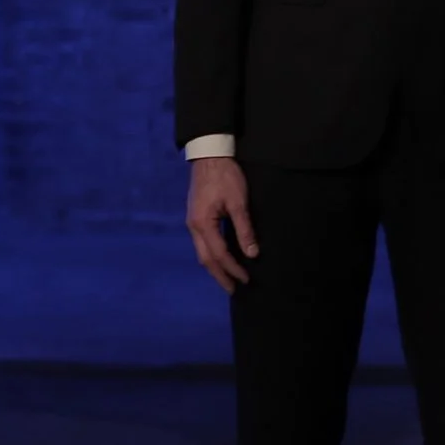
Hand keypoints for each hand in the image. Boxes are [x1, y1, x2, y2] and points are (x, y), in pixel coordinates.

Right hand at [186, 156, 257, 293]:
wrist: (209, 154)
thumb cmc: (225, 176)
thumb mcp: (238, 202)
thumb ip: (244, 229)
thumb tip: (252, 253)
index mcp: (203, 224)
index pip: (220, 254)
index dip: (233, 269)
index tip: (246, 279)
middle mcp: (193, 226)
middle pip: (206, 259)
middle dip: (220, 276)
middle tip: (233, 290)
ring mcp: (192, 222)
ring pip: (202, 252)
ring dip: (215, 267)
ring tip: (228, 278)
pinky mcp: (195, 216)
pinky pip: (202, 243)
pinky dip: (212, 255)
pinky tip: (221, 257)